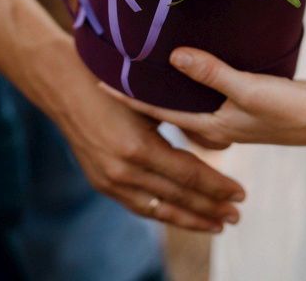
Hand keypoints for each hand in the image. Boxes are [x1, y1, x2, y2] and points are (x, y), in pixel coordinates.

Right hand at [48, 43, 245, 232]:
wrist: (65, 86)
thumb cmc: (114, 81)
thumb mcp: (151, 97)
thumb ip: (182, 118)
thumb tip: (220, 141)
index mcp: (139, 147)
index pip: (189, 175)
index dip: (217, 186)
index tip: (240, 193)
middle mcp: (124, 170)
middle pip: (177, 197)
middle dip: (210, 209)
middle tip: (237, 216)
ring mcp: (110, 180)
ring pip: (158, 208)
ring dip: (189, 219)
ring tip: (215, 224)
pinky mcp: (101, 181)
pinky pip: (138, 205)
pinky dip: (162, 211)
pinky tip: (179, 214)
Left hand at [100, 47, 305, 148]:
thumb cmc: (287, 107)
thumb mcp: (247, 88)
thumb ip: (211, 72)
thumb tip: (173, 56)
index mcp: (210, 127)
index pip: (158, 112)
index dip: (128, 98)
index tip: (98, 85)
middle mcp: (214, 128)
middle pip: (168, 113)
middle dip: (141, 98)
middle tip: (116, 77)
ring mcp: (228, 121)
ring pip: (186, 108)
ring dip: (166, 93)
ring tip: (145, 72)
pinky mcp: (243, 111)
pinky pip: (205, 102)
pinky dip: (191, 89)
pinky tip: (191, 74)